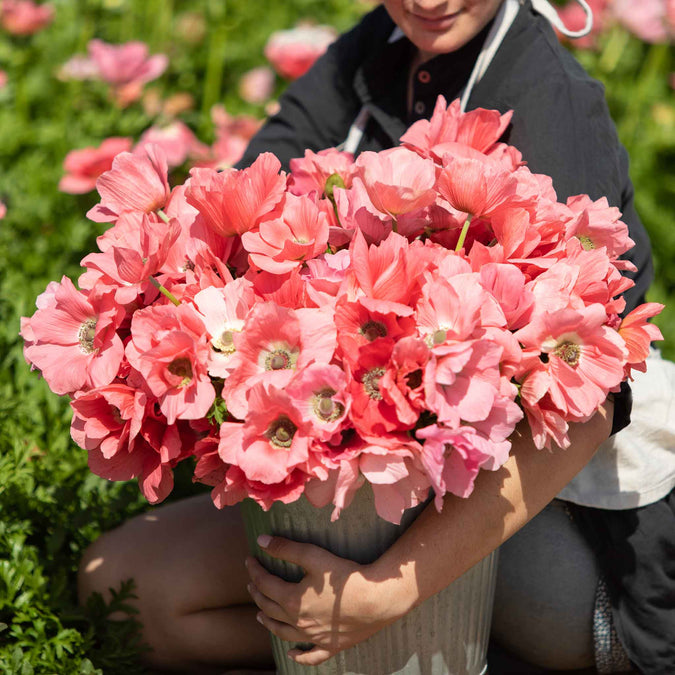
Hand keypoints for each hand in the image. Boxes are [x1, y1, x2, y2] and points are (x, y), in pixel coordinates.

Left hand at [245, 535, 412, 665]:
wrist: (376, 600)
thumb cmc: (345, 576)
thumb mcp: (313, 556)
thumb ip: (286, 548)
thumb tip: (260, 542)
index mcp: (292, 600)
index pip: (265, 584)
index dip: (254, 571)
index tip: (249, 559)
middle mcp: (298, 622)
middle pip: (270, 608)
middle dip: (258, 594)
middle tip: (252, 584)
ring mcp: (313, 637)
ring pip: (283, 633)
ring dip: (269, 622)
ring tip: (260, 614)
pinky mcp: (330, 645)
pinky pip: (310, 655)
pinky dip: (298, 655)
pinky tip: (291, 653)